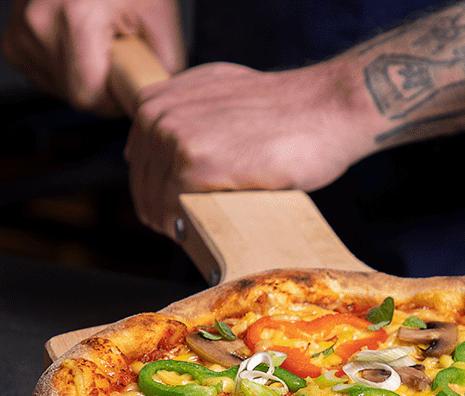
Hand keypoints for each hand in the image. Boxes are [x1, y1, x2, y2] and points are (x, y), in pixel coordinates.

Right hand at [2, 0, 184, 114]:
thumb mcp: (160, 14)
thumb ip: (166, 63)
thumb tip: (160, 98)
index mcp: (76, 19)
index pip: (90, 96)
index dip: (115, 99)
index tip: (128, 84)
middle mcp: (39, 23)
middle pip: (74, 94)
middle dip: (102, 87)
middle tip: (116, 57)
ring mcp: (22, 29)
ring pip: (58, 87)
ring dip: (83, 77)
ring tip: (96, 44)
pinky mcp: (13, 37)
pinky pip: (42, 74)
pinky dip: (63, 69)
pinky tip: (77, 47)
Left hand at [125, 59, 383, 234]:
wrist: (324, 109)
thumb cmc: (286, 109)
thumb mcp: (223, 93)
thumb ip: (192, 113)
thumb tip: (178, 149)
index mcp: (161, 97)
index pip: (140, 159)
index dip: (156, 189)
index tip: (174, 210)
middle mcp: (160, 113)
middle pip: (143, 183)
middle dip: (161, 211)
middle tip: (186, 230)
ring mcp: (175, 137)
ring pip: (154, 200)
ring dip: (171, 224)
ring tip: (196, 234)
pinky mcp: (196, 164)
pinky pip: (173, 209)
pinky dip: (184, 227)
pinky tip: (201, 233)